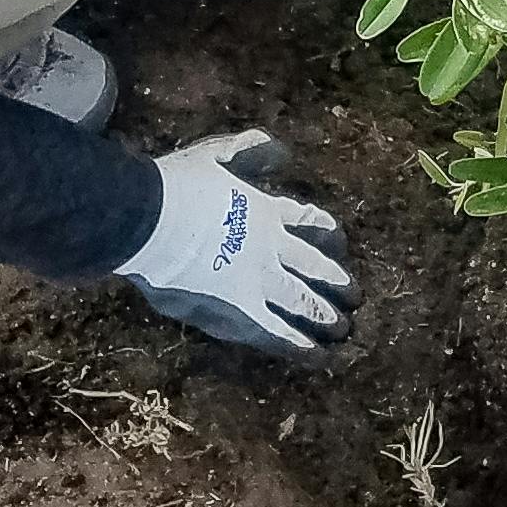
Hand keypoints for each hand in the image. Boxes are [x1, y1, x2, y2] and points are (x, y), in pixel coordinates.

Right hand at [116, 130, 357, 356]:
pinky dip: (297, 345)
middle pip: (313, 267)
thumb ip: (250, 150)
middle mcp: (270, 248)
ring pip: (302, 302)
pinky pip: (276, 333)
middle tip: (356, 297)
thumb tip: (280, 151)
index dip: (324, 232)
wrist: (150, 220)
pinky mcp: (239, 311)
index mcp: (264, 211)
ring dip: (324, 316)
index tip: (339, 241)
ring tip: (343, 329)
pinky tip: (316, 356)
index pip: (305, 222)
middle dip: (335, 283)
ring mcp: (258, 281)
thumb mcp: (217, 154)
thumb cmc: (177, 186)